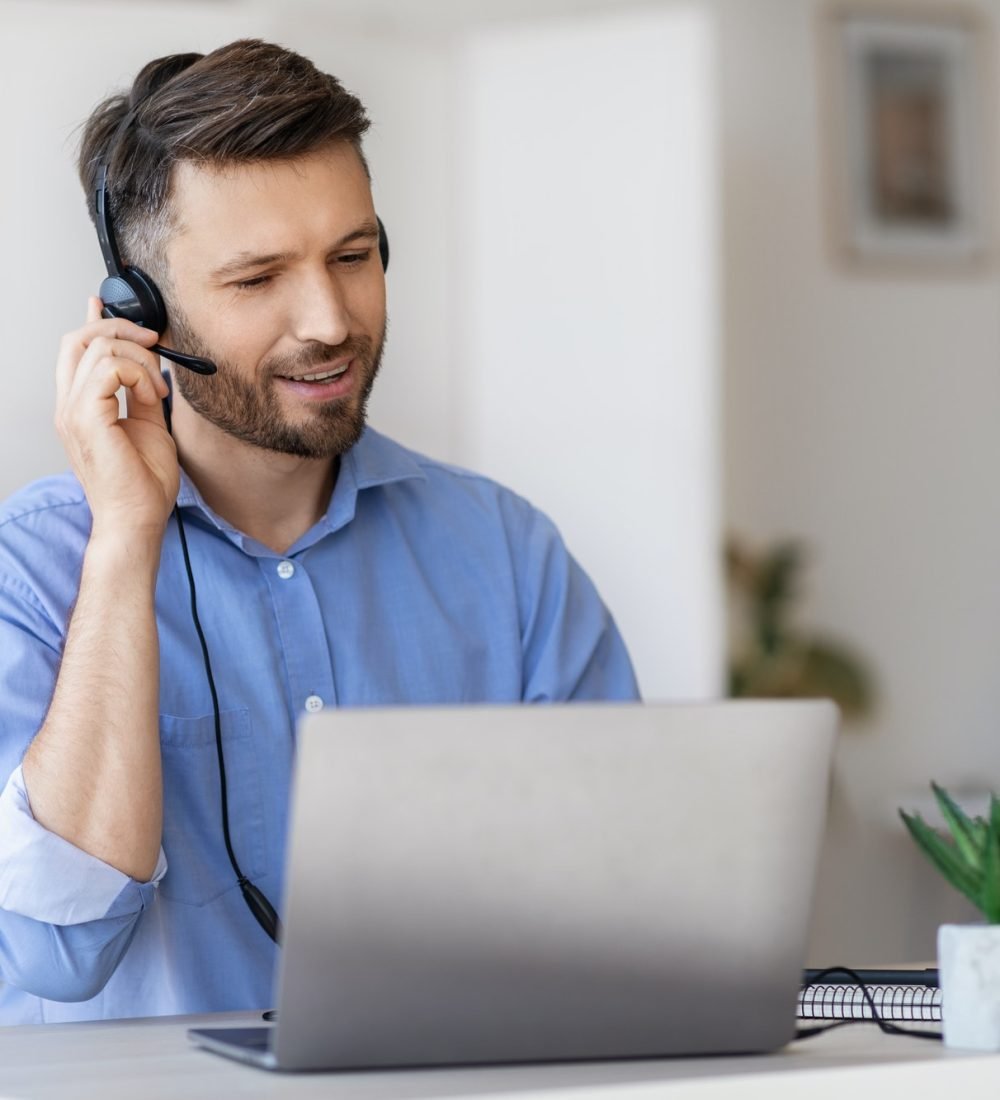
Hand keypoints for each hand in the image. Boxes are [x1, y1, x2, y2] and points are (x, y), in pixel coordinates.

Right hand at [55, 298, 178, 539]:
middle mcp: (69, 406)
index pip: (74, 350)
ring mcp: (73, 411)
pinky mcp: (87, 417)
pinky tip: (153, 395)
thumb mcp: (149, 426)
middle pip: (79, 338)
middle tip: (154, 343)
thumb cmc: (143, 485)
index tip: (106, 304)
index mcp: (80, 408)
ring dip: (139, 359)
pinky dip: (139, 374)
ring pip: (98, 346)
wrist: (138, 519)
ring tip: (158, 388)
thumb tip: (151, 367)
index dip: (90, 320)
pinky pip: (110, 367)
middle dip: (122, 328)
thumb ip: (144, 395)